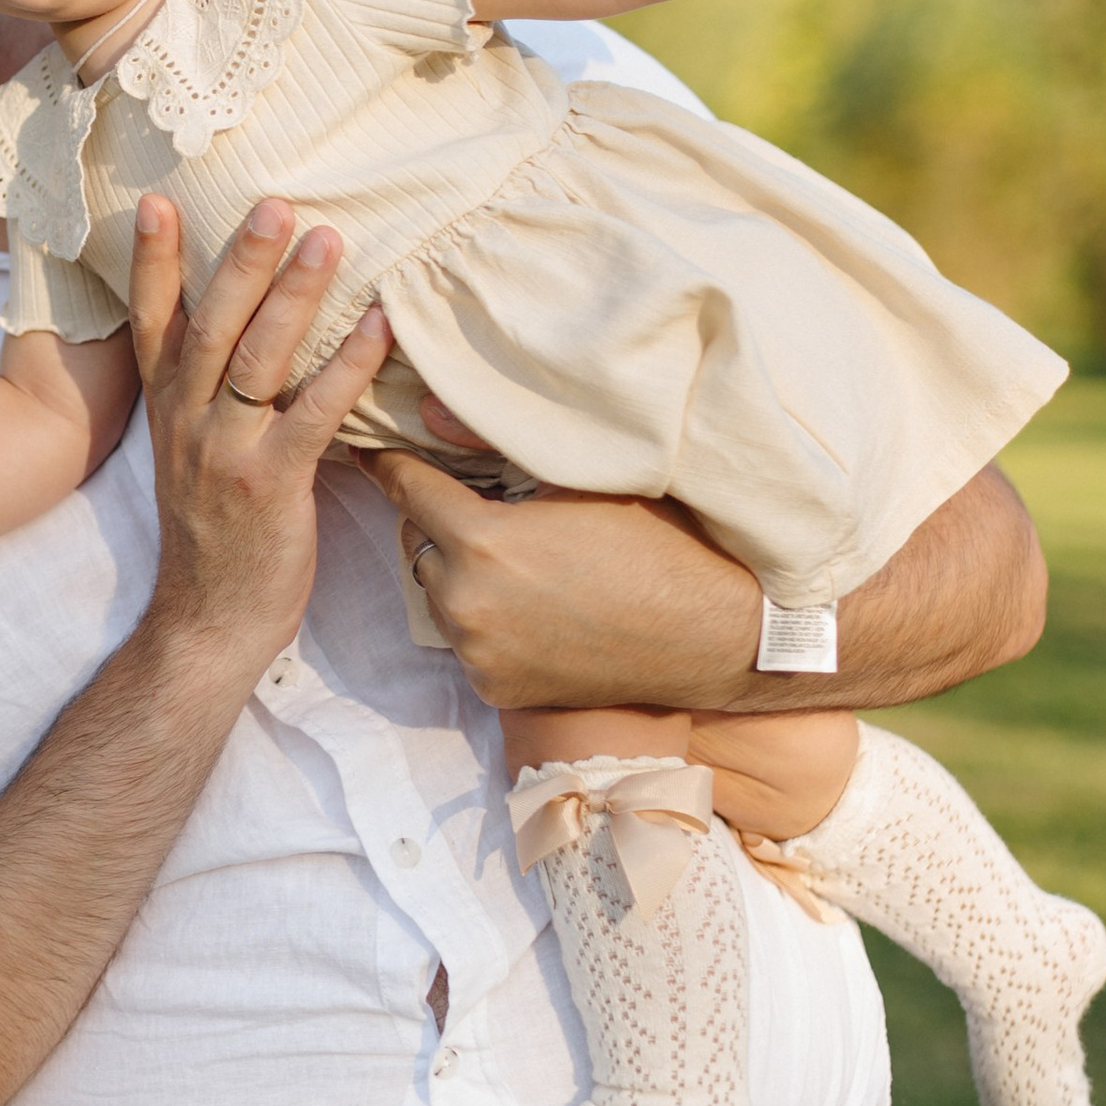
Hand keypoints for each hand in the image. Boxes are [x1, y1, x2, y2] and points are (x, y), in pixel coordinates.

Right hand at [127, 193, 390, 678]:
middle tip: (273, 202)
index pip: (153, 323)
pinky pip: (312, 414)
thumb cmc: (216, 534)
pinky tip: (379, 327)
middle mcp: (188, 422)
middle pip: (210, 325)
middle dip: (239, 260)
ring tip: (327, 240)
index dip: (153, 262)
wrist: (208, 622)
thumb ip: (208, 395)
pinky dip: (347, 366)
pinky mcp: (270, 485)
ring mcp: (225, 453)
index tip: (157, 200)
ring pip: (256, 359)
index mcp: (168, 410)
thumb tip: (249, 330)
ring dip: (294, 296)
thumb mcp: (193, 454)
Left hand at [364, 449, 1042, 710]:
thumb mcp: (589, 478)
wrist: (720, 639)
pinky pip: (469, 643)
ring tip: (520, 558)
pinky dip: (487, 623)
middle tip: (486, 505)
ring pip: (440, 597)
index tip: (385, 444)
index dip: (398, 460)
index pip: (406, 486)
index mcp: (485, 542)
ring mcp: (479, 656)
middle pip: (419, 545)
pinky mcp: (496, 692)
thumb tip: (432, 413)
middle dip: (443, 523)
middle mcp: (467, 605)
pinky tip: (537, 605)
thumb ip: (503, 447)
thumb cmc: (665, 543)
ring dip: (462, 575)